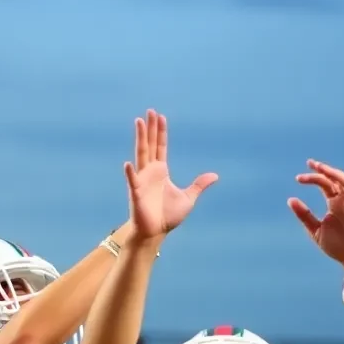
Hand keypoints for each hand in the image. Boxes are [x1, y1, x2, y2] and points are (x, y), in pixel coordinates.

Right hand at [124, 110, 217, 239]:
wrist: (155, 233)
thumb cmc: (167, 216)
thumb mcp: (188, 198)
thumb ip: (198, 185)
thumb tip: (215, 175)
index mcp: (161, 172)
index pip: (161, 147)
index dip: (161, 132)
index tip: (161, 116)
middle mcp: (150, 172)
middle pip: (150, 145)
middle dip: (151, 129)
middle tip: (150, 111)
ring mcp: (142, 181)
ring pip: (140, 155)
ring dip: (140, 139)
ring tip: (139, 123)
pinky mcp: (136, 194)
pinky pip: (132, 181)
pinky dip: (130, 173)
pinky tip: (128, 163)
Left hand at [290, 161, 343, 270]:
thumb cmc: (337, 246)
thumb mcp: (315, 230)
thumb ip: (304, 215)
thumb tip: (290, 199)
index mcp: (334, 202)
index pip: (325, 184)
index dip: (314, 177)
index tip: (299, 178)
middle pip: (336, 180)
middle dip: (325, 171)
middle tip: (312, 165)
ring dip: (338, 177)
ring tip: (325, 171)